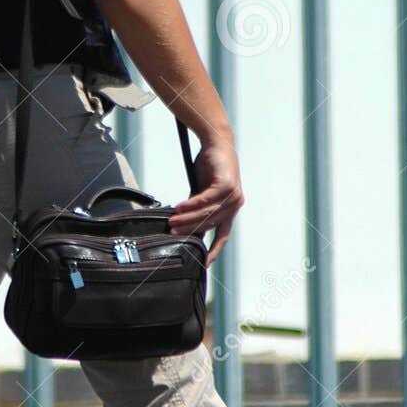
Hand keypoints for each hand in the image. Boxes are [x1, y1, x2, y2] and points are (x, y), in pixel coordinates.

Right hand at [167, 132, 243, 264]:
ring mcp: (233, 196)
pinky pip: (206, 199)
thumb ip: (197, 208)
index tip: (204, 263)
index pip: (223, 234)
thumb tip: (183, 224)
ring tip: (171, 222)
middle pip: (210, 224)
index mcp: (231, 210)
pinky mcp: (227, 185)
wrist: (217, 143)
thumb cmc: (209, 168)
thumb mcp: (202, 191)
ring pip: (207, 213)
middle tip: (172, 234)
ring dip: (188, 219)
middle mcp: (234, 205)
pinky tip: (179, 207)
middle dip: (190, 231)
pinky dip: (192, 204)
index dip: (214, 250)